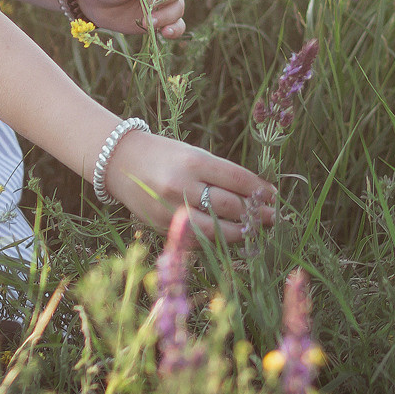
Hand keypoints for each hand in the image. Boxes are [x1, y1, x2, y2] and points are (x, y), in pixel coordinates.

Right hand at [104, 130, 277, 242]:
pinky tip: (229, 237)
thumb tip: (254, 193)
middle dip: (255, 213)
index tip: (273, 195)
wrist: (120, 162)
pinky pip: (196, 239)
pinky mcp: (162, 226)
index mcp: (193, 161)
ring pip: (215, 229)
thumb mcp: (192, 154)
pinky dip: (216, 240)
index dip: (259, 189)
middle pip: (229, 206)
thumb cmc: (164, 154)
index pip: (237, 179)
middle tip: (271, 216)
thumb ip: (219, 173)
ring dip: (241, 232)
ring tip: (255, 229)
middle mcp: (182, 186)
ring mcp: (171, 209)